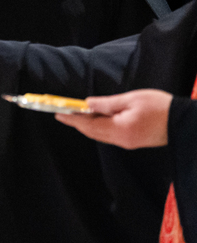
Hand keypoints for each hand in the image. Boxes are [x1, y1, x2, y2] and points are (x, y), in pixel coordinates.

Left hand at [56, 89, 170, 148]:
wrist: (184, 122)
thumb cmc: (160, 106)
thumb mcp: (132, 99)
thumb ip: (108, 103)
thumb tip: (88, 104)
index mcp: (120, 129)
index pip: (89, 125)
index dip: (72, 119)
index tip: (59, 113)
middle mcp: (121, 140)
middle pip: (92, 133)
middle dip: (77, 123)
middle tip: (63, 113)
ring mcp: (127, 143)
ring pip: (100, 135)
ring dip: (87, 125)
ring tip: (76, 114)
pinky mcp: (133, 142)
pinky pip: (109, 136)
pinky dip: (98, 128)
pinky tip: (95, 119)